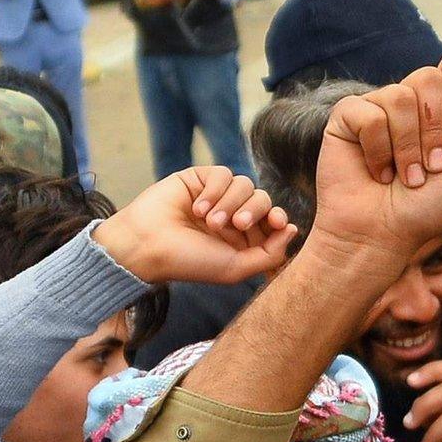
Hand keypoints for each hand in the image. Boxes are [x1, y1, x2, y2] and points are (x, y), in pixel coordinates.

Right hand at [93, 167, 295, 285]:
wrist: (147, 246)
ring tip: (209, 221)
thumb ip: (270, 254)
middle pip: (263, 199)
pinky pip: (224, 173)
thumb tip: (294, 229)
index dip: (279, 218)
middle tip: (236, 224)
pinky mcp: (199, 179)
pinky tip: (197, 207)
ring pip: (246, 184)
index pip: (273, 220)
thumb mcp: (235, 268)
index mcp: (243, 238)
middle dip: (255, 211)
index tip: (279, 222)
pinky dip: (215, 190)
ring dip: (231, 203)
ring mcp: (217, 196)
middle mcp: (232, 215)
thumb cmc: (189, 261)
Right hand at [313, 51, 441, 255]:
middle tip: (432, 164)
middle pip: (430, 76)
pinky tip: (376, 172)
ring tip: (405, 176)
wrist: (382, 235)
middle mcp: (410, 100)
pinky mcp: (347, 117)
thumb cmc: (426, 204)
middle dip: (436, 128)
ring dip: (408, 147)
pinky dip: (379, 151)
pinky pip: (370, 115)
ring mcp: (377, 105)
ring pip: (400, 97)